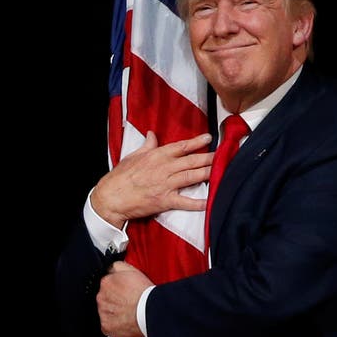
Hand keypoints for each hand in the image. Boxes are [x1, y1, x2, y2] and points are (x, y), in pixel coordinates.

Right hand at [91, 131, 212, 227]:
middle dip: (209, 158)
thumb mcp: (133, 156)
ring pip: (191, 177)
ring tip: (223, 170)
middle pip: (191, 161)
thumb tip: (153, 134)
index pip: (181, 147)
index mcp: (156, 156)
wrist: (111, 197)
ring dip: (208, 173)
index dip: (196, 142)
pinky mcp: (164, 201)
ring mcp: (165, 185)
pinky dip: (198, 202)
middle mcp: (164, 168)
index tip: (209, 138)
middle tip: (225, 155)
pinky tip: (211, 200)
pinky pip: (185, 201)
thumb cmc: (120, 176)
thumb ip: (147, 145)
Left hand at [97, 261, 153, 336]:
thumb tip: (111, 268)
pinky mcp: (105, 326)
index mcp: (106, 282)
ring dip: (114, 310)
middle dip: (114, 299)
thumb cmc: (144, 293)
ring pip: (106, 310)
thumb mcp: (132, 270)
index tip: (124, 290)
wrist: (149, 311)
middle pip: (105, 297)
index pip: (106, 283)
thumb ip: (117, 266)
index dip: (117, 286)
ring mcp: (103, 312)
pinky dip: (115, 323)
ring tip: (128, 310)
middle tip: (127, 300)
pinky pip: (107, 324)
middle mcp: (101, 297)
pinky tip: (125, 319)